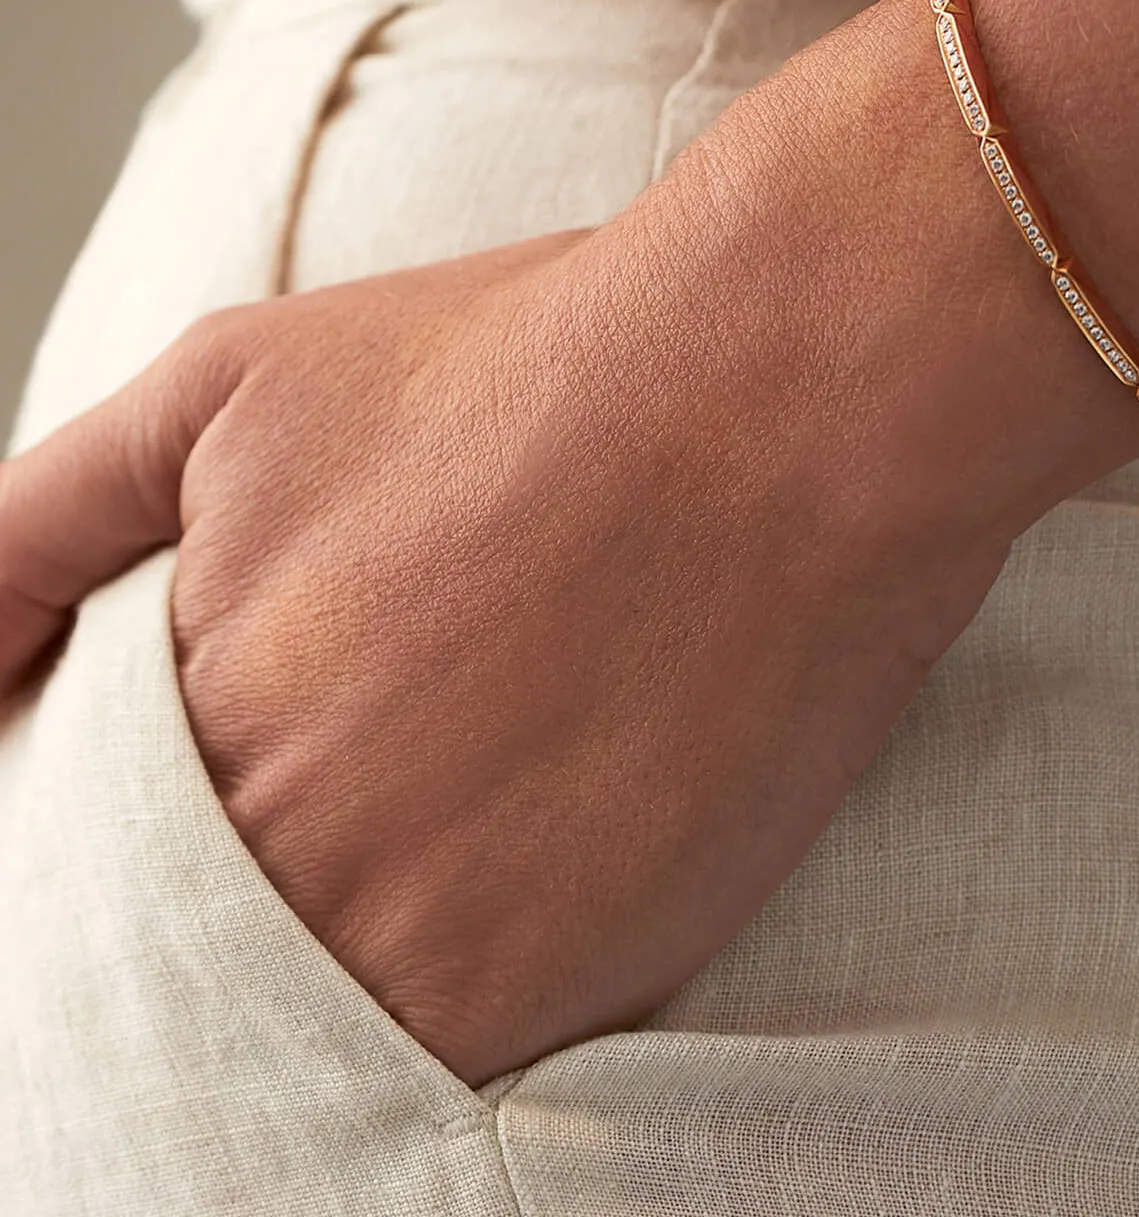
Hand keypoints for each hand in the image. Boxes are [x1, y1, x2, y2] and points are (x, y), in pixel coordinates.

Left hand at [0, 0, 1074, 1083]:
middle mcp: (269, 871)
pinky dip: (464, 978)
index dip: (165, 809)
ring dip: (359, 935)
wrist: (776, 399)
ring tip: (471, 789)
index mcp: (172, 730)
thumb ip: (40, 528)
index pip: (81, 863)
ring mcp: (415, 954)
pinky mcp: (555, 997)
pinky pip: (447, 1058)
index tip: (277, 746)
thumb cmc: (517, 369)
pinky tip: (533, 844)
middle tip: (398, 752)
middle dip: (270, 863)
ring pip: (317, 1015)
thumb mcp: (226, 390)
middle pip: (200, 947)